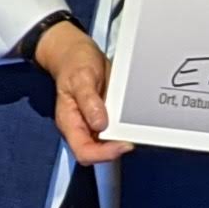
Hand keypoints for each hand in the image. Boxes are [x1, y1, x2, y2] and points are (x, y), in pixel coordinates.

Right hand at [33, 20, 129, 163]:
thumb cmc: (74, 64)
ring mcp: (93, 123)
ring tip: (138, 128)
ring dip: (124, 138)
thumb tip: (99, 124)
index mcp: (70, 122)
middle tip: (135, 136)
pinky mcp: (105, 116)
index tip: (122, 144)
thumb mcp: (81, 78)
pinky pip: (116, 128)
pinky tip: (136, 120)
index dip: (103, 154)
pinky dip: (127, 127)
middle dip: (117, 147)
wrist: (76, 53)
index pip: (84, 152)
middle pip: (99, 152)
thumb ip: (88, 100)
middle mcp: (82, 127)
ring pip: (109, 143)